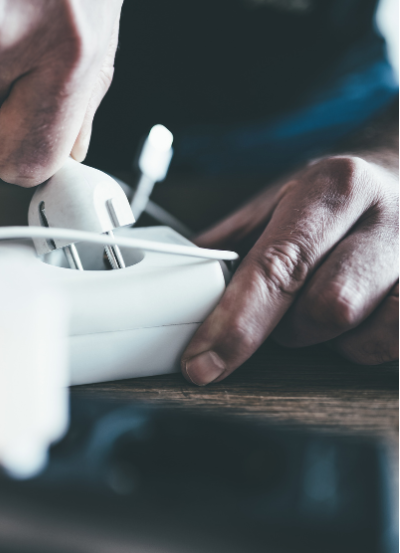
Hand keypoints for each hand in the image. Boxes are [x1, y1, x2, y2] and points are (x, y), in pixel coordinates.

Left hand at [181, 148, 398, 385]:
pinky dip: (368, 345)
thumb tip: (174, 288)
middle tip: (283, 314)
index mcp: (333, 189)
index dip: (235, 325)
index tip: (203, 362)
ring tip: (324, 309)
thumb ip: (229, 244)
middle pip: (328, 307)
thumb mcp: (278, 200)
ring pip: (368, 335)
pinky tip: (362, 319)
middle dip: (291, 327)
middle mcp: (387, 217)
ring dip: (332, 339)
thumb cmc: (334, 194)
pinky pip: (397, 346)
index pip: (276, 267)